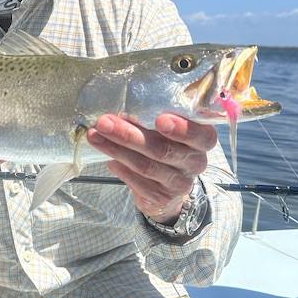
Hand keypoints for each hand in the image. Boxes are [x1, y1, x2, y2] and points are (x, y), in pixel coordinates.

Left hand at [86, 113, 216, 223]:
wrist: (169, 186)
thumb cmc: (168, 144)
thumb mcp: (172, 129)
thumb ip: (157, 116)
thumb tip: (124, 101)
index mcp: (203, 140)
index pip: (199, 135)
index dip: (181, 128)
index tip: (160, 119)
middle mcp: (195, 162)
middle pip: (162, 149)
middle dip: (129, 135)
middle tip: (104, 122)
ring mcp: (179, 182)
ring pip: (145, 166)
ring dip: (116, 149)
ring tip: (95, 135)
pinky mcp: (161, 196)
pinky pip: (137, 181)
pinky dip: (120, 168)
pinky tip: (107, 158)